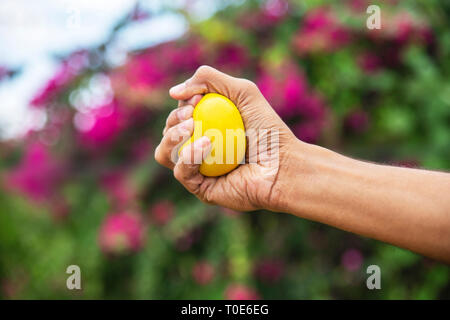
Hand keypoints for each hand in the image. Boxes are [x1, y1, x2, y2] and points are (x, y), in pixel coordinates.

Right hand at [154, 65, 298, 210]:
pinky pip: (181, 172)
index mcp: (205, 129)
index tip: (197, 100)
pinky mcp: (201, 189)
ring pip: (164, 153)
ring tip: (192, 127)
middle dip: (174, 120)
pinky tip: (206, 143)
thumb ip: (208, 79)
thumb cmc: (268, 129)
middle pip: (167, 134)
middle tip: (192, 115)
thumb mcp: (242, 92)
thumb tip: (173, 92)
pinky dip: (188, 155)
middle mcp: (198, 150)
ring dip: (172, 136)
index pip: (178, 116)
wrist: (284, 164)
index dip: (182, 106)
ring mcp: (198, 171)